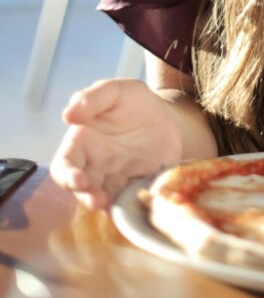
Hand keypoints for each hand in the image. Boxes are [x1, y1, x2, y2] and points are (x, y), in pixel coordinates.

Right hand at [50, 79, 183, 209]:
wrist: (166, 115)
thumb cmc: (133, 101)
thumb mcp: (115, 91)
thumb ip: (92, 98)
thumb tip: (68, 115)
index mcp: (82, 143)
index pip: (64, 165)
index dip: (67, 175)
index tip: (78, 179)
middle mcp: (94, 166)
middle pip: (80, 189)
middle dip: (86, 197)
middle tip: (97, 200)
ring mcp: (115, 180)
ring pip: (103, 199)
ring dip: (106, 206)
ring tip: (112, 205)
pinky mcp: (136, 187)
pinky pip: (130, 201)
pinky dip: (132, 205)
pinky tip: (139, 202)